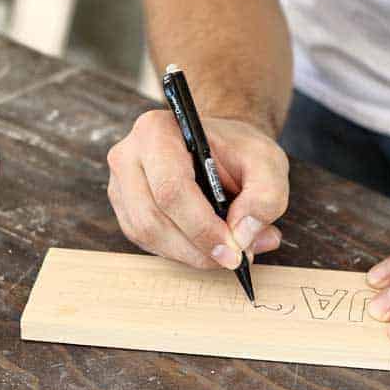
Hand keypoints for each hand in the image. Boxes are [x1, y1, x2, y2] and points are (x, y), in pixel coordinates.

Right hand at [107, 110, 288, 268]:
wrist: (220, 148)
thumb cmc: (240, 152)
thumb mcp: (268, 164)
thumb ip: (265, 197)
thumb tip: (242, 237)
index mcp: (158, 131)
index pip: (171, 189)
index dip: (202, 228)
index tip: (234, 251)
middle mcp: (129, 156)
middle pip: (154, 218)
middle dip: (198, 248)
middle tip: (236, 258)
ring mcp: (121, 185)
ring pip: (148, 236)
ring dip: (191, 254)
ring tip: (228, 250)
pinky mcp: (126, 210)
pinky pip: (148, 243)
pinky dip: (182, 252)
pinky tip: (207, 246)